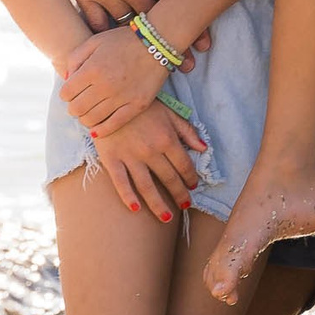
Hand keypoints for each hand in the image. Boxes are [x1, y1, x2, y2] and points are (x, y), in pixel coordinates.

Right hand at [54, 0, 188, 33]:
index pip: (175, 6)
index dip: (189, 25)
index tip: (199, 45)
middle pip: (152, 21)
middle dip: (166, 38)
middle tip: (180, 59)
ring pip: (125, 26)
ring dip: (137, 35)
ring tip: (149, 46)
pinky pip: (96, 25)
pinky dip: (107, 34)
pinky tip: (117, 41)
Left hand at [58, 25, 176, 134]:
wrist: (156, 42)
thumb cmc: (123, 40)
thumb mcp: (95, 41)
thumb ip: (75, 58)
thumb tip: (66, 79)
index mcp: (92, 68)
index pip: (66, 93)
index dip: (65, 94)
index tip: (71, 92)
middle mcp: (105, 85)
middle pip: (76, 109)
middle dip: (73, 107)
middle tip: (79, 103)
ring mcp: (121, 97)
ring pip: (92, 119)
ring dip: (85, 118)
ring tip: (88, 113)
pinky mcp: (136, 105)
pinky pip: (113, 125)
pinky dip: (101, 130)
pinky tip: (97, 129)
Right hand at [92, 100, 207, 222]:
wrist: (110, 97)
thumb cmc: (142, 105)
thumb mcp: (169, 112)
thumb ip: (187, 130)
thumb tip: (204, 147)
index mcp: (166, 138)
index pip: (183, 164)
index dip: (191, 177)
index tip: (194, 186)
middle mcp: (150, 150)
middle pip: (169, 178)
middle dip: (180, 194)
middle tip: (186, 205)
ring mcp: (130, 156)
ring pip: (147, 186)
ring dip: (159, 205)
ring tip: (167, 218)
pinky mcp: (111, 159)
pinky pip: (120, 182)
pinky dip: (128, 197)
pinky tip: (136, 209)